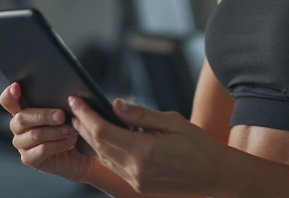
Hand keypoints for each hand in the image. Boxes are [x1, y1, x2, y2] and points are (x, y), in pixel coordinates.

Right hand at [0, 82, 93, 181]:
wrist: (82, 154)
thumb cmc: (72, 128)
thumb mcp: (66, 112)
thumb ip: (58, 103)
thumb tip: (66, 96)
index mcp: (23, 110)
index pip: (8, 101)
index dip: (9, 94)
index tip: (16, 87)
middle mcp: (19, 128)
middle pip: (21, 118)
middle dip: (43, 115)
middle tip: (62, 116)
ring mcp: (22, 144)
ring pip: (34, 135)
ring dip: (56, 132)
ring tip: (71, 130)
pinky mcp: (29, 159)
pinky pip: (42, 150)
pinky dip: (58, 145)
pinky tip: (70, 142)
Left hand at [68, 95, 228, 195]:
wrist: (214, 174)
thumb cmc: (198, 145)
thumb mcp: (172, 121)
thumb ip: (141, 114)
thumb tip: (116, 104)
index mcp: (144, 150)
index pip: (102, 131)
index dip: (85, 114)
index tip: (76, 100)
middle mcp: (136, 169)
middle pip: (98, 145)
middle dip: (83, 125)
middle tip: (74, 108)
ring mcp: (137, 181)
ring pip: (103, 158)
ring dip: (90, 139)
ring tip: (83, 122)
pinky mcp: (139, 186)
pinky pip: (114, 167)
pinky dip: (104, 152)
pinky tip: (103, 140)